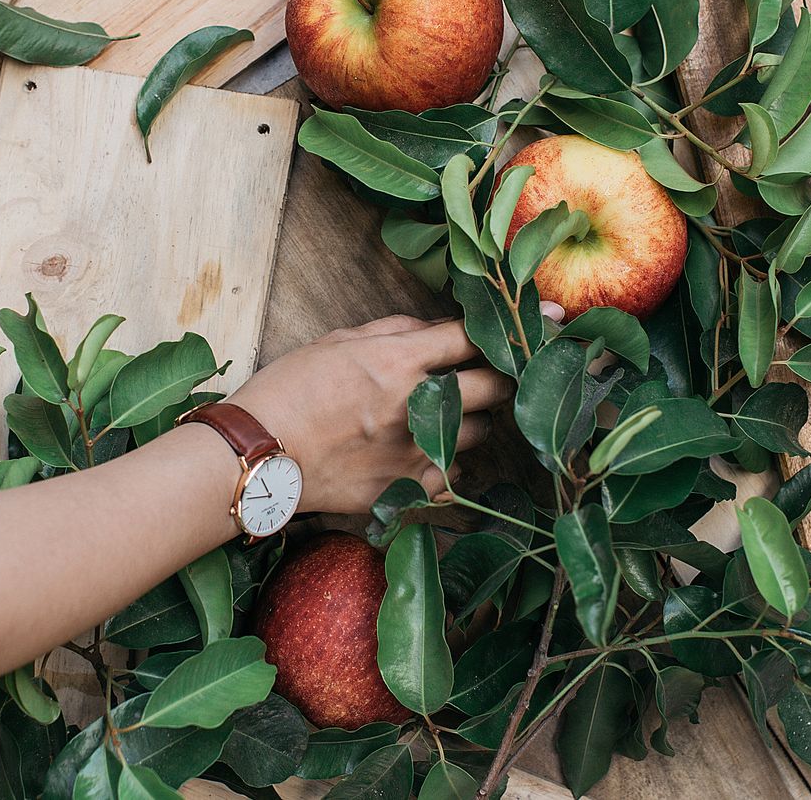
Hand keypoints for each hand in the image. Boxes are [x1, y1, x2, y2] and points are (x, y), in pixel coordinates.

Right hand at [229, 315, 512, 514]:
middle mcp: (416, 406)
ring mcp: (415, 453)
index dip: (517, 324)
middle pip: (495, 387)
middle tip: (498, 374)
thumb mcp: (339, 341)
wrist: (256, 455)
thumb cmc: (289, 389)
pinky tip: (426, 454)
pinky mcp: (407, 491)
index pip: (473, 337)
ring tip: (443, 416)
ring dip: (472, 421)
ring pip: (479, 434)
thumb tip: (439, 329)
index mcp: (398, 360)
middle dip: (505, 376)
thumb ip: (397, 330)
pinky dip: (448, 463)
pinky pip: (454, 477)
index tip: (553, 318)